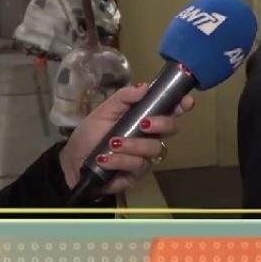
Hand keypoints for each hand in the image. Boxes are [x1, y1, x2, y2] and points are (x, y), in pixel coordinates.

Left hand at [57, 83, 194, 195]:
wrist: (74, 159)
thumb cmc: (91, 133)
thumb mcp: (104, 111)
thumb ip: (123, 98)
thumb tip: (144, 87)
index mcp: (144, 118)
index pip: (168, 110)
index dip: (181, 105)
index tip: (186, 101)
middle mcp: (149, 136)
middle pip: (171, 129)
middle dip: (162, 124)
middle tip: (144, 124)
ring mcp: (145, 156)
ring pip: (154, 149)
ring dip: (133, 145)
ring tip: (112, 143)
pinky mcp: (136, 175)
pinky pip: (137, 166)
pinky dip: (119, 160)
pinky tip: (104, 158)